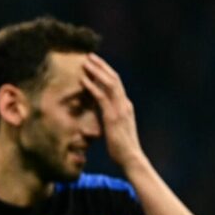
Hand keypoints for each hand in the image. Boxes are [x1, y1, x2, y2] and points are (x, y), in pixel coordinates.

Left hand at [81, 53, 144, 168]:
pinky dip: (92, 87)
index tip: (96, 63)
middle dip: (102, 66)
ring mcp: (120, 109)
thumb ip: (112, 116)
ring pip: (109, 84)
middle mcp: (124, 104)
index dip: (107, 71)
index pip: (117, 83)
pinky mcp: (113, 117)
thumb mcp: (116, 127)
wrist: (131, 158)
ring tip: (85, 63)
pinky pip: (101, 97)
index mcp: (126, 105)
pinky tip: (83, 80)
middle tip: (90, 56)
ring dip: (97, 72)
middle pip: (114, 78)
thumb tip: (103, 112)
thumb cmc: (122, 146)